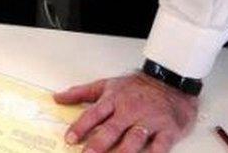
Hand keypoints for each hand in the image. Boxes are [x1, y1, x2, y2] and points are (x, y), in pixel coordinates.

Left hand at [53, 72, 197, 151]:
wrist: (170, 82)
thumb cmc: (136, 86)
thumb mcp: (107, 84)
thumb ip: (81, 93)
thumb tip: (57, 98)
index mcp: (114, 99)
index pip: (94, 114)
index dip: (81, 127)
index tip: (70, 139)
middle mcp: (130, 110)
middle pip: (112, 129)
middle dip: (98, 144)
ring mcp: (149, 121)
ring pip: (134, 139)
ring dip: (123, 152)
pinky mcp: (168, 130)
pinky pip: (160, 146)